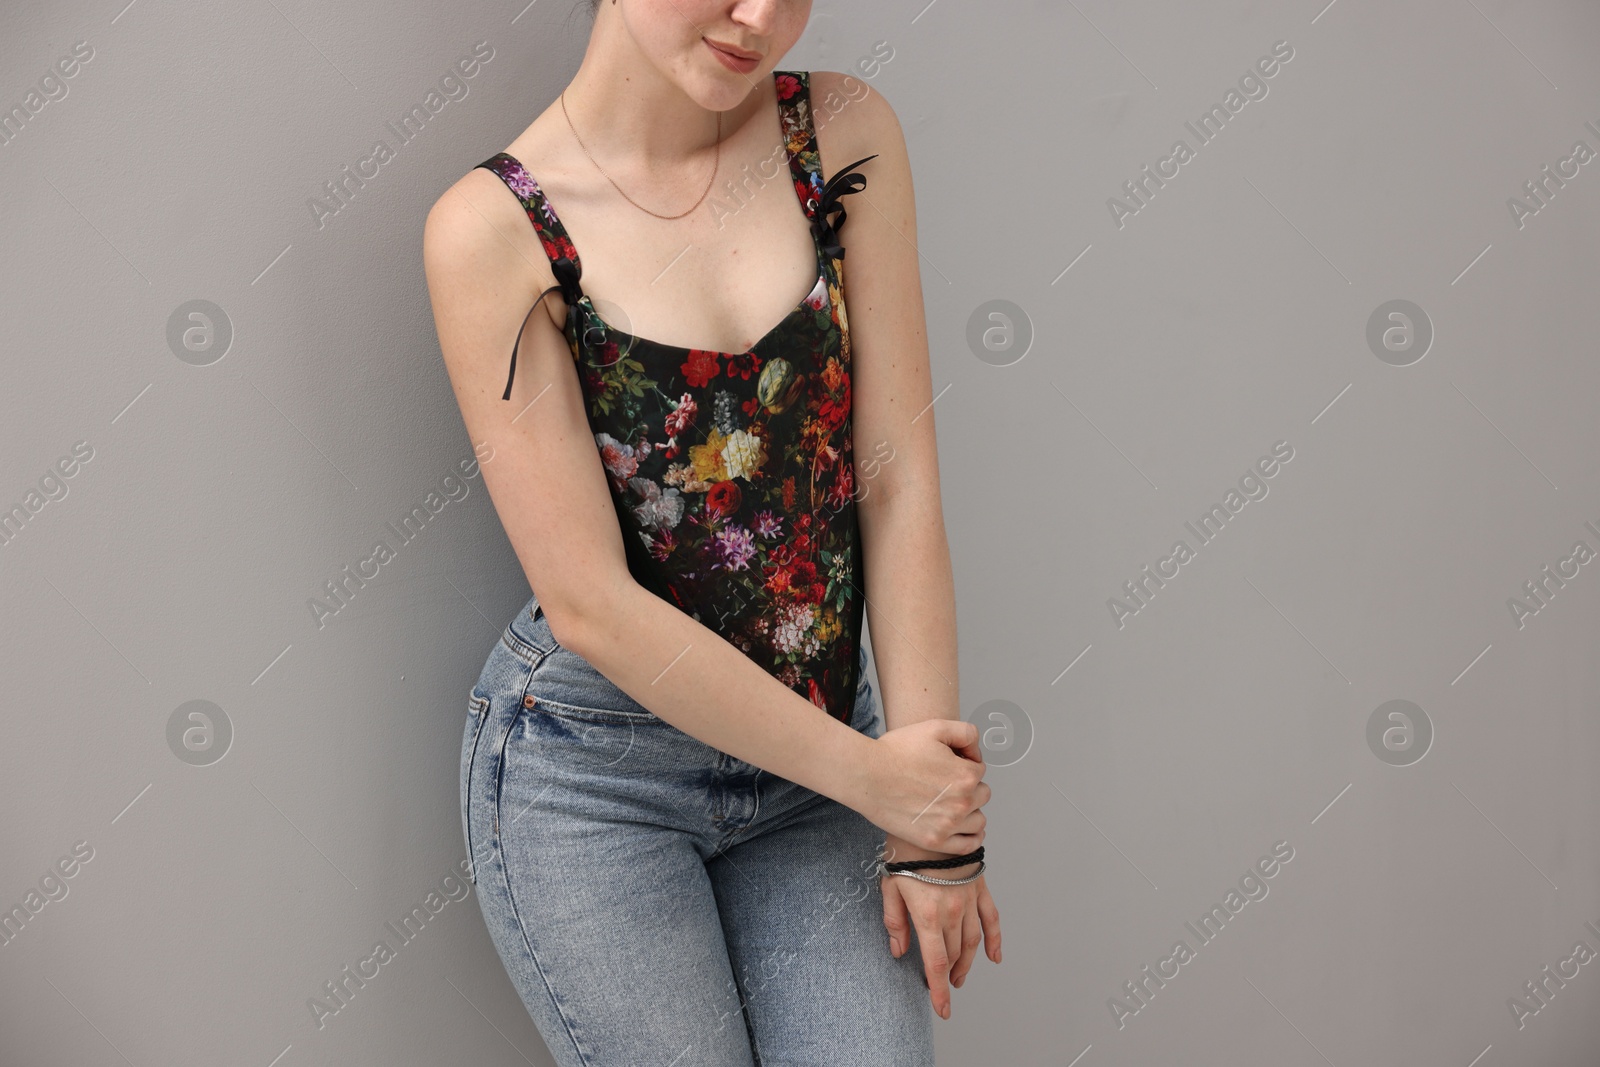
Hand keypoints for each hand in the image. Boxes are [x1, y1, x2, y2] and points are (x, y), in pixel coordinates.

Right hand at [854, 718, 989, 853]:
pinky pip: (969, 845)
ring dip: (970, 810)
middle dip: (968, 786)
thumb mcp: (935, 727)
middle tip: (945, 782)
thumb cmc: (895, 751)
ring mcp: (948, 825)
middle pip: (982, 794)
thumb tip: (977, 754)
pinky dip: (971, 836)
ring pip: (979, 820)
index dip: (964, 764)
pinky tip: (961, 826)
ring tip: (950, 803)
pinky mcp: (934, 841)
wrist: (865, 775)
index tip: (947, 764)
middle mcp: (961, 802)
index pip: (980, 770)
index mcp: (965, 775)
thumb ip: (967, 733)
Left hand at [878, 832, 1001, 1019]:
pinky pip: (992, 918)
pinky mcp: (980, 886)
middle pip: (954, 954)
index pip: (936, 963)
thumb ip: (894, 922)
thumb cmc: (905, 849)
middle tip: (943, 987)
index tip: (943, 1009)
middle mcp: (953, 911)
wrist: (930, 816)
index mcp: (928, 915)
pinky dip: (995, 939)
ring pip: (973, 941)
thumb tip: (899, 950)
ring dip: (968, 963)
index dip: (939, 990)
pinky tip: (995, 956)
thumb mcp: (890, 885)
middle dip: (949, 975)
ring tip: (960, 977)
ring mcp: (969, 899)